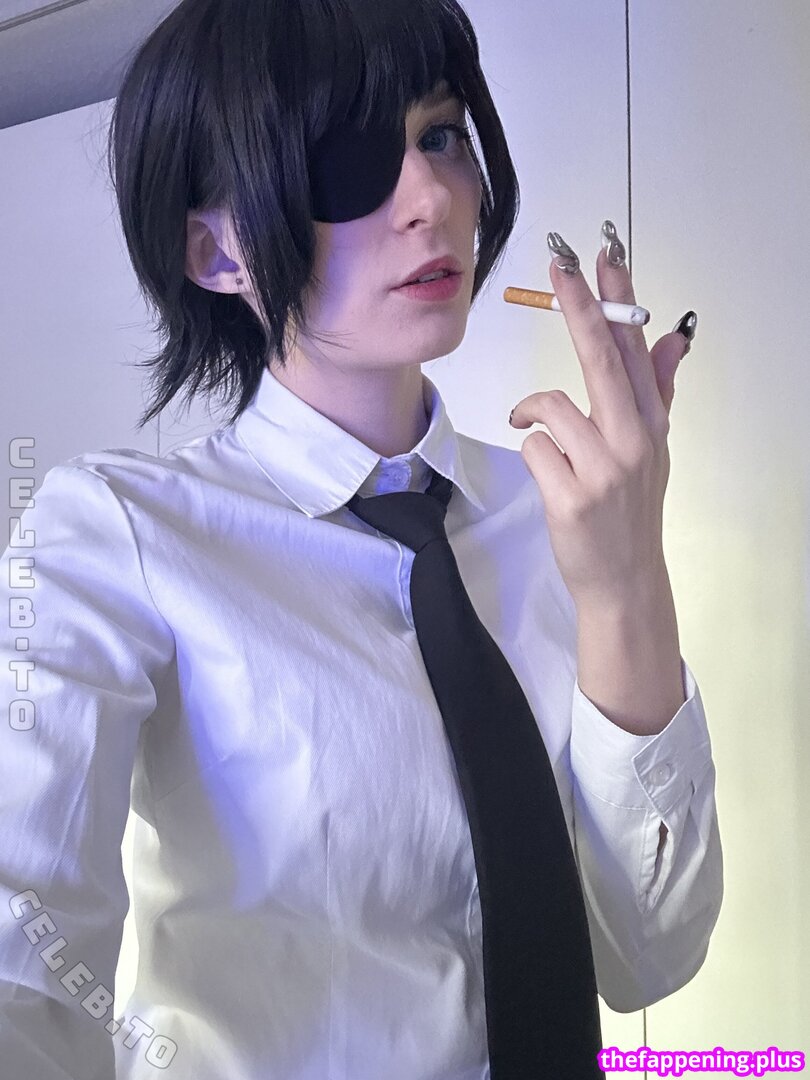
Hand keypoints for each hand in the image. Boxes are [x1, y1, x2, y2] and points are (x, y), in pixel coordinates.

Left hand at [509, 227, 689, 611]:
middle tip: (562, 265)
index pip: (635, 347)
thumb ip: (658, 391)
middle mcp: (633, 440)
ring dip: (532, 412)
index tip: (604, 255)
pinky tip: (545, 471)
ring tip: (533, 429)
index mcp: (651, 423)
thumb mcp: (653, 449)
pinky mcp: (572, 497)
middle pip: (603, 360)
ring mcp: (604, 469)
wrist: (625, 579)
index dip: (620, 299)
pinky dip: (530, 452)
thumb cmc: (631, 511)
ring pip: (553, 406)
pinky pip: (532, 448)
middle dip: (582, 308)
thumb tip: (673, 337)